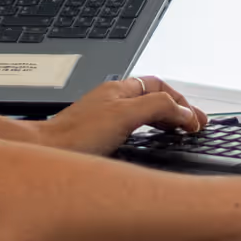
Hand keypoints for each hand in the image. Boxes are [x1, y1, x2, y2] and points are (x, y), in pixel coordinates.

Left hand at [41, 75, 205, 154]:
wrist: (42, 153)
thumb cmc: (74, 136)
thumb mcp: (124, 116)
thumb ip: (157, 108)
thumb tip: (185, 112)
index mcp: (118, 90)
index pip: (159, 87)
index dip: (182, 102)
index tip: (197, 121)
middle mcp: (111, 101)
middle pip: (152, 98)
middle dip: (177, 110)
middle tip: (195, 127)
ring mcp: (104, 118)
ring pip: (142, 114)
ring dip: (164, 122)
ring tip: (180, 134)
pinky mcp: (98, 137)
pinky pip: (132, 128)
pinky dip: (149, 133)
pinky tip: (150, 145)